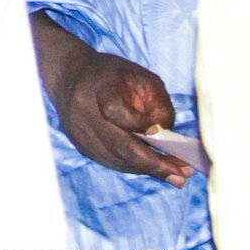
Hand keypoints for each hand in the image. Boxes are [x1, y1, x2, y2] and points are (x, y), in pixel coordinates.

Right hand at [44, 41, 191, 184]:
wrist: (69, 75)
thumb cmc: (112, 75)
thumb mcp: (142, 77)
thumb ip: (158, 104)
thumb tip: (165, 137)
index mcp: (100, 88)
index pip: (117, 111)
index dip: (140, 125)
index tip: (162, 133)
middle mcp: (84, 113)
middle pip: (119, 146)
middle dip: (153, 164)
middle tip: (180, 175)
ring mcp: (80, 133)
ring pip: (117, 160)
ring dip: (146, 170)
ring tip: (174, 175)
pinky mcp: (80, 146)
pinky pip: (111, 162)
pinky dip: (133, 167)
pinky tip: (152, 168)